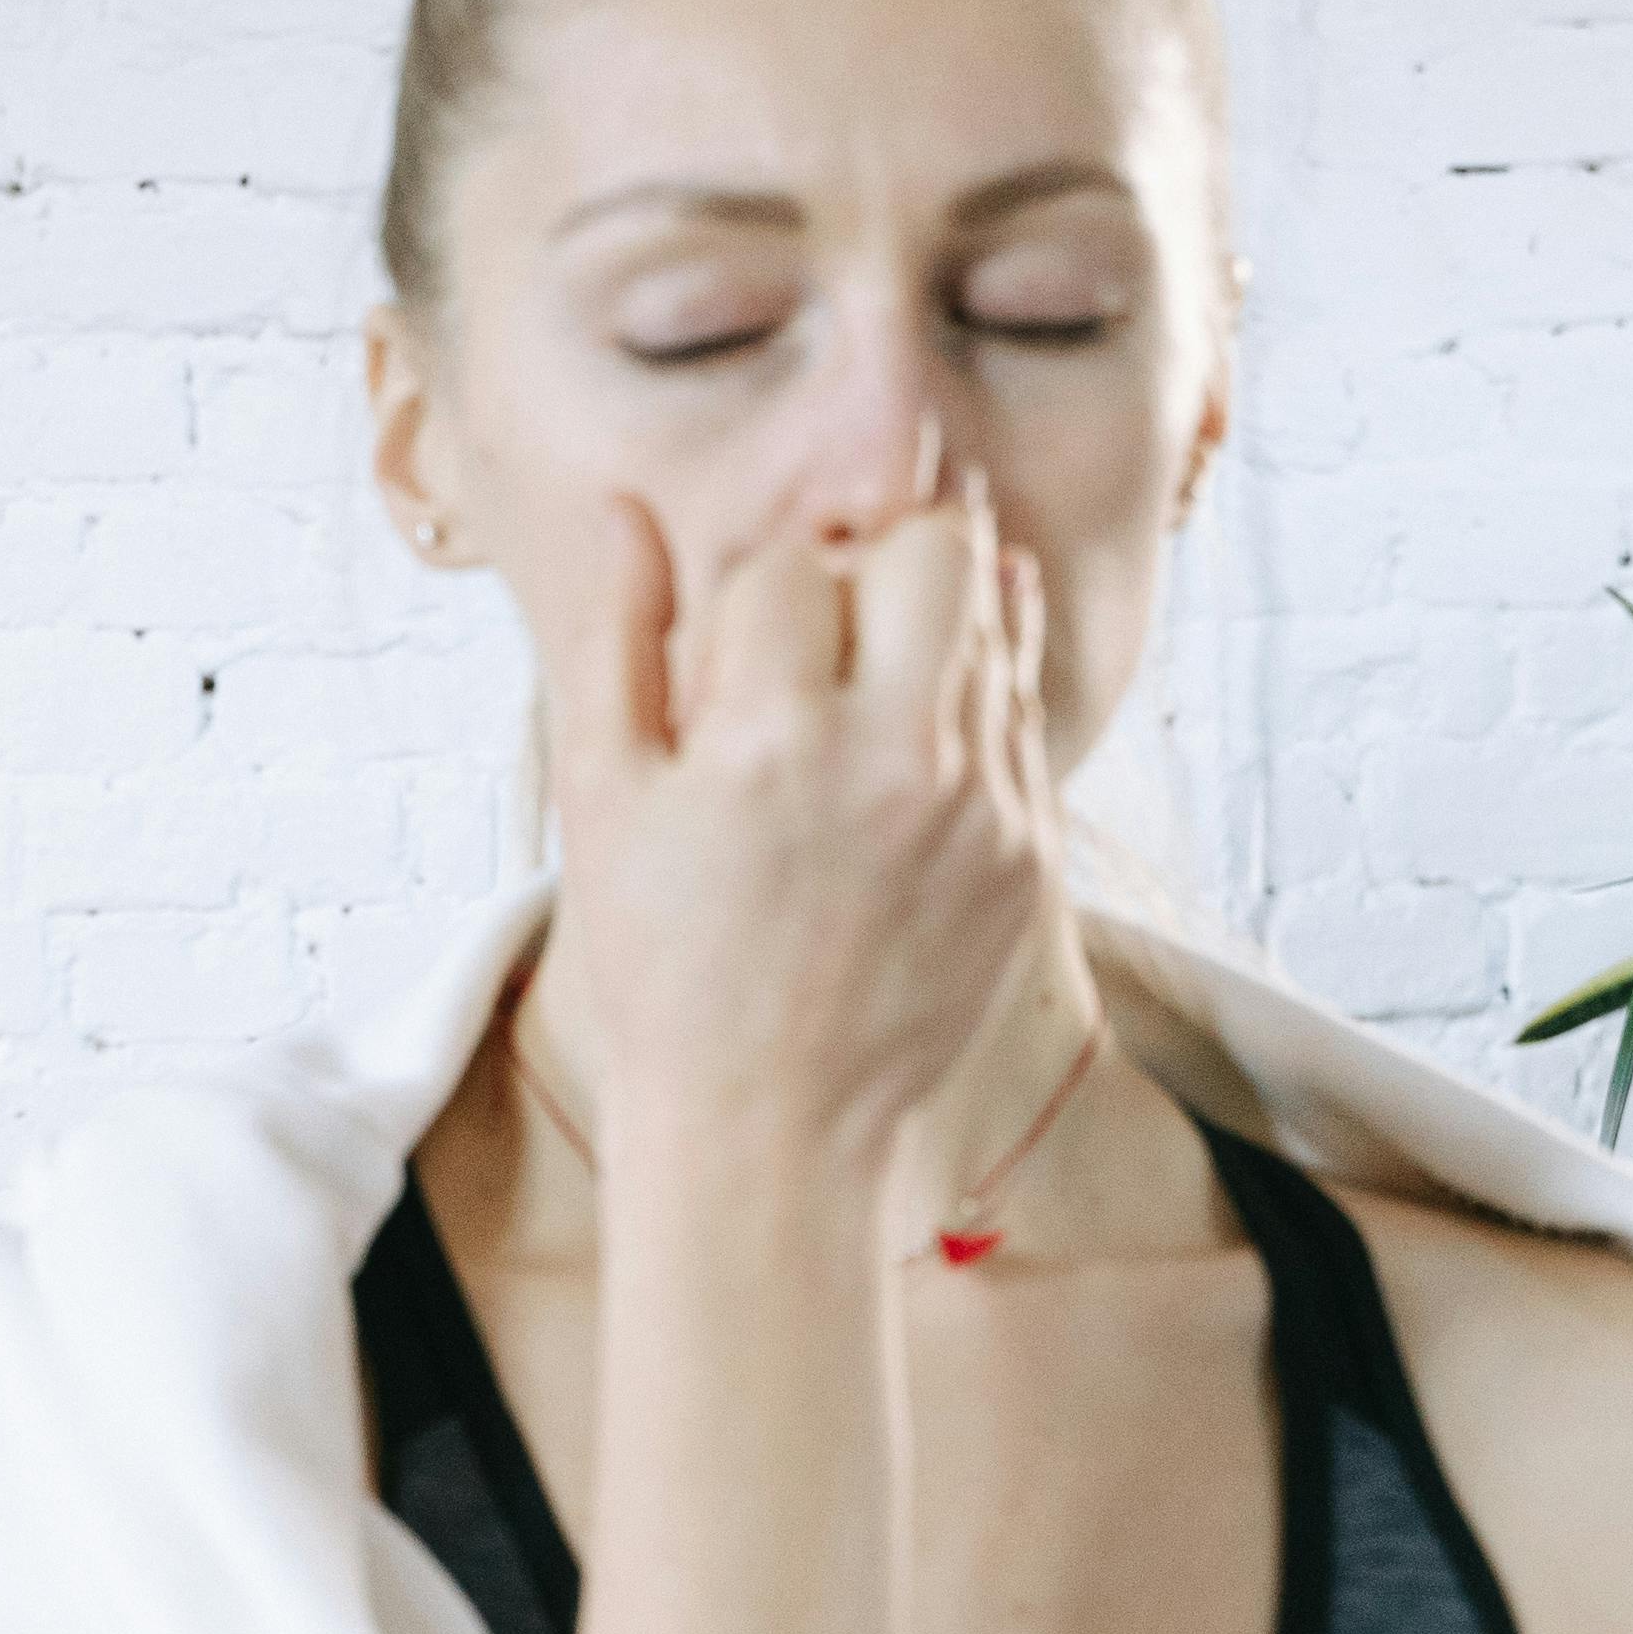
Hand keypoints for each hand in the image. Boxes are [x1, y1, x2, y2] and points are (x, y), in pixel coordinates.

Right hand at [536, 447, 1056, 1172]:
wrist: (767, 1123)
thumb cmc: (661, 962)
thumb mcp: (600, 799)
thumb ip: (617, 638)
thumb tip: (625, 510)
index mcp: (770, 738)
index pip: (788, 564)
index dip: (751, 588)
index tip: (733, 646)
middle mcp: (896, 756)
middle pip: (932, 549)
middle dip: (872, 559)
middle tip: (821, 629)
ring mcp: (982, 804)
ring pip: (997, 617)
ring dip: (930, 620)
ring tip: (865, 685)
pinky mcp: (1032, 850)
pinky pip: (1023, 714)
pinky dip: (970, 701)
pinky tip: (909, 747)